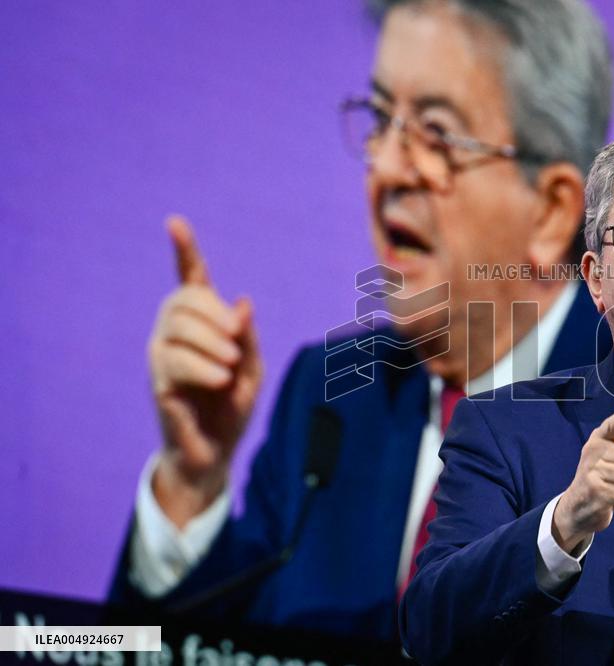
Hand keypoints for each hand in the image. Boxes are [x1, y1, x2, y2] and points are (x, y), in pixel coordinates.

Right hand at [147, 215, 262, 526]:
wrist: (216, 452)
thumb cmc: (232, 406)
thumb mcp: (253, 369)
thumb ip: (249, 336)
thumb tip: (242, 301)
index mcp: (203, 325)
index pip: (190, 280)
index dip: (184, 251)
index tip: (175, 222)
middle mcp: (176, 333)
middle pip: (183, 299)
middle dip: (213, 313)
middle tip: (237, 340)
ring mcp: (163, 355)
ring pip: (176, 326)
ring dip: (211, 341)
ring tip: (230, 366)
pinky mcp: (158, 381)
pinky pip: (172, 359)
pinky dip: (202, 366)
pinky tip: (220, 380)